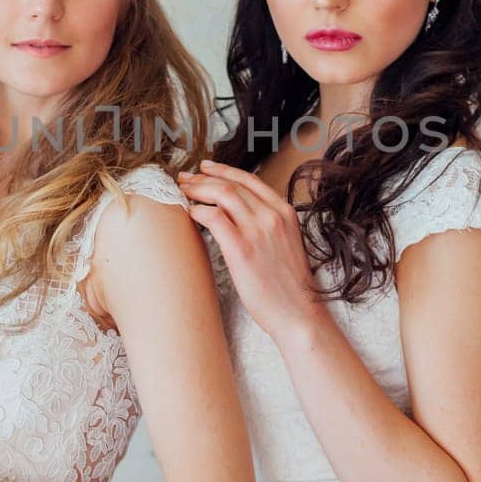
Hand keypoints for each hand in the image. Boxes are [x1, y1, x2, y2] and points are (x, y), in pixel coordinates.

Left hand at [178, 159, 327, 342]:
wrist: (298, 313)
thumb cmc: (289, 286)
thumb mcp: (286, 243)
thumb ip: (268, 225)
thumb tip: (240, 217)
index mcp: (285, 212)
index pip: (250, 180)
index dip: (224, 170)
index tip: (206, 168)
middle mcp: (272, 216)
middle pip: (232, 184)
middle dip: (204, 178)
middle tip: (185, 179)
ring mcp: (258, 231)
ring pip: (221, 194)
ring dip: (197, 189)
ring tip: (183, 192)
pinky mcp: (242, 249)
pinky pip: (213, 218)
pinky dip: (198, 211)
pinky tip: (190, 214)